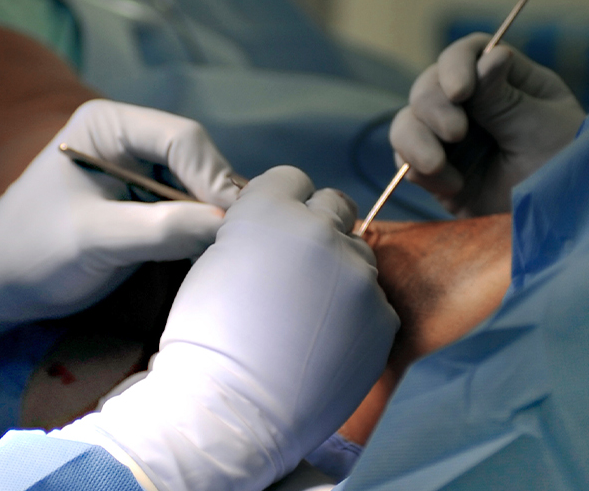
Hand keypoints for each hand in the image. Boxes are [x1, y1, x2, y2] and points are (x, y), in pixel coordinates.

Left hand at [0, 100, 242, 372]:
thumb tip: (226, 224)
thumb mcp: (94, 240)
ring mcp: (140, 169)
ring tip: (237, 251)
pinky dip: (205, 231)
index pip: (182, 139)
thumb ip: (157, 229)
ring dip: (217, 217)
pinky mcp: (147, 200)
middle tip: (246, 241)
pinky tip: (216, 255)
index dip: (215, 178)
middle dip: (221, 199)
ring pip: (202, 186)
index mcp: (109, 123)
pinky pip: (191, 208)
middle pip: (199, 160)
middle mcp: (130, 137)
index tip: (235, 223)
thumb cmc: (32, 251)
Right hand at [56, 167, 397, 490]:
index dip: (282, 204)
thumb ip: (254, 234)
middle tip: (297, 270)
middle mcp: (319, 230)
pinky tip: (324, 343)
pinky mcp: (382, 316)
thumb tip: (275, 233)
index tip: (273, 232)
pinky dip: (356, 316)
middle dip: (319, 229)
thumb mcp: (216, 261)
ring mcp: (356, 273)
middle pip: (336, 206)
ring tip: (307, 316)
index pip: (293, 178)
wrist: (230, 409)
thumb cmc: (206, 340)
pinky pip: (374, 300)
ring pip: (358, 254)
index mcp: (269, 209)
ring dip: (339, 272)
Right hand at [390, 33, 583, 216]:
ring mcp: (452, 140)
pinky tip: (453, 186)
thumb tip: (490, 54)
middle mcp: (476, 106)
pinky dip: (418, 169)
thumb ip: (503, 97)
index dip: (455, 65)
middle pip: (429, 85)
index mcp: (509, 83)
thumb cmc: (566, 173)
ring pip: (408, 121)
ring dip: (415, 139)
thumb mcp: (540, 130)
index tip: (460, 92)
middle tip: (456, 134)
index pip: (469, 54)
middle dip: (434, 107)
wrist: (559, 229)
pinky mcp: (437, 173)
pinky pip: (405, 159)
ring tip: (437, 167)